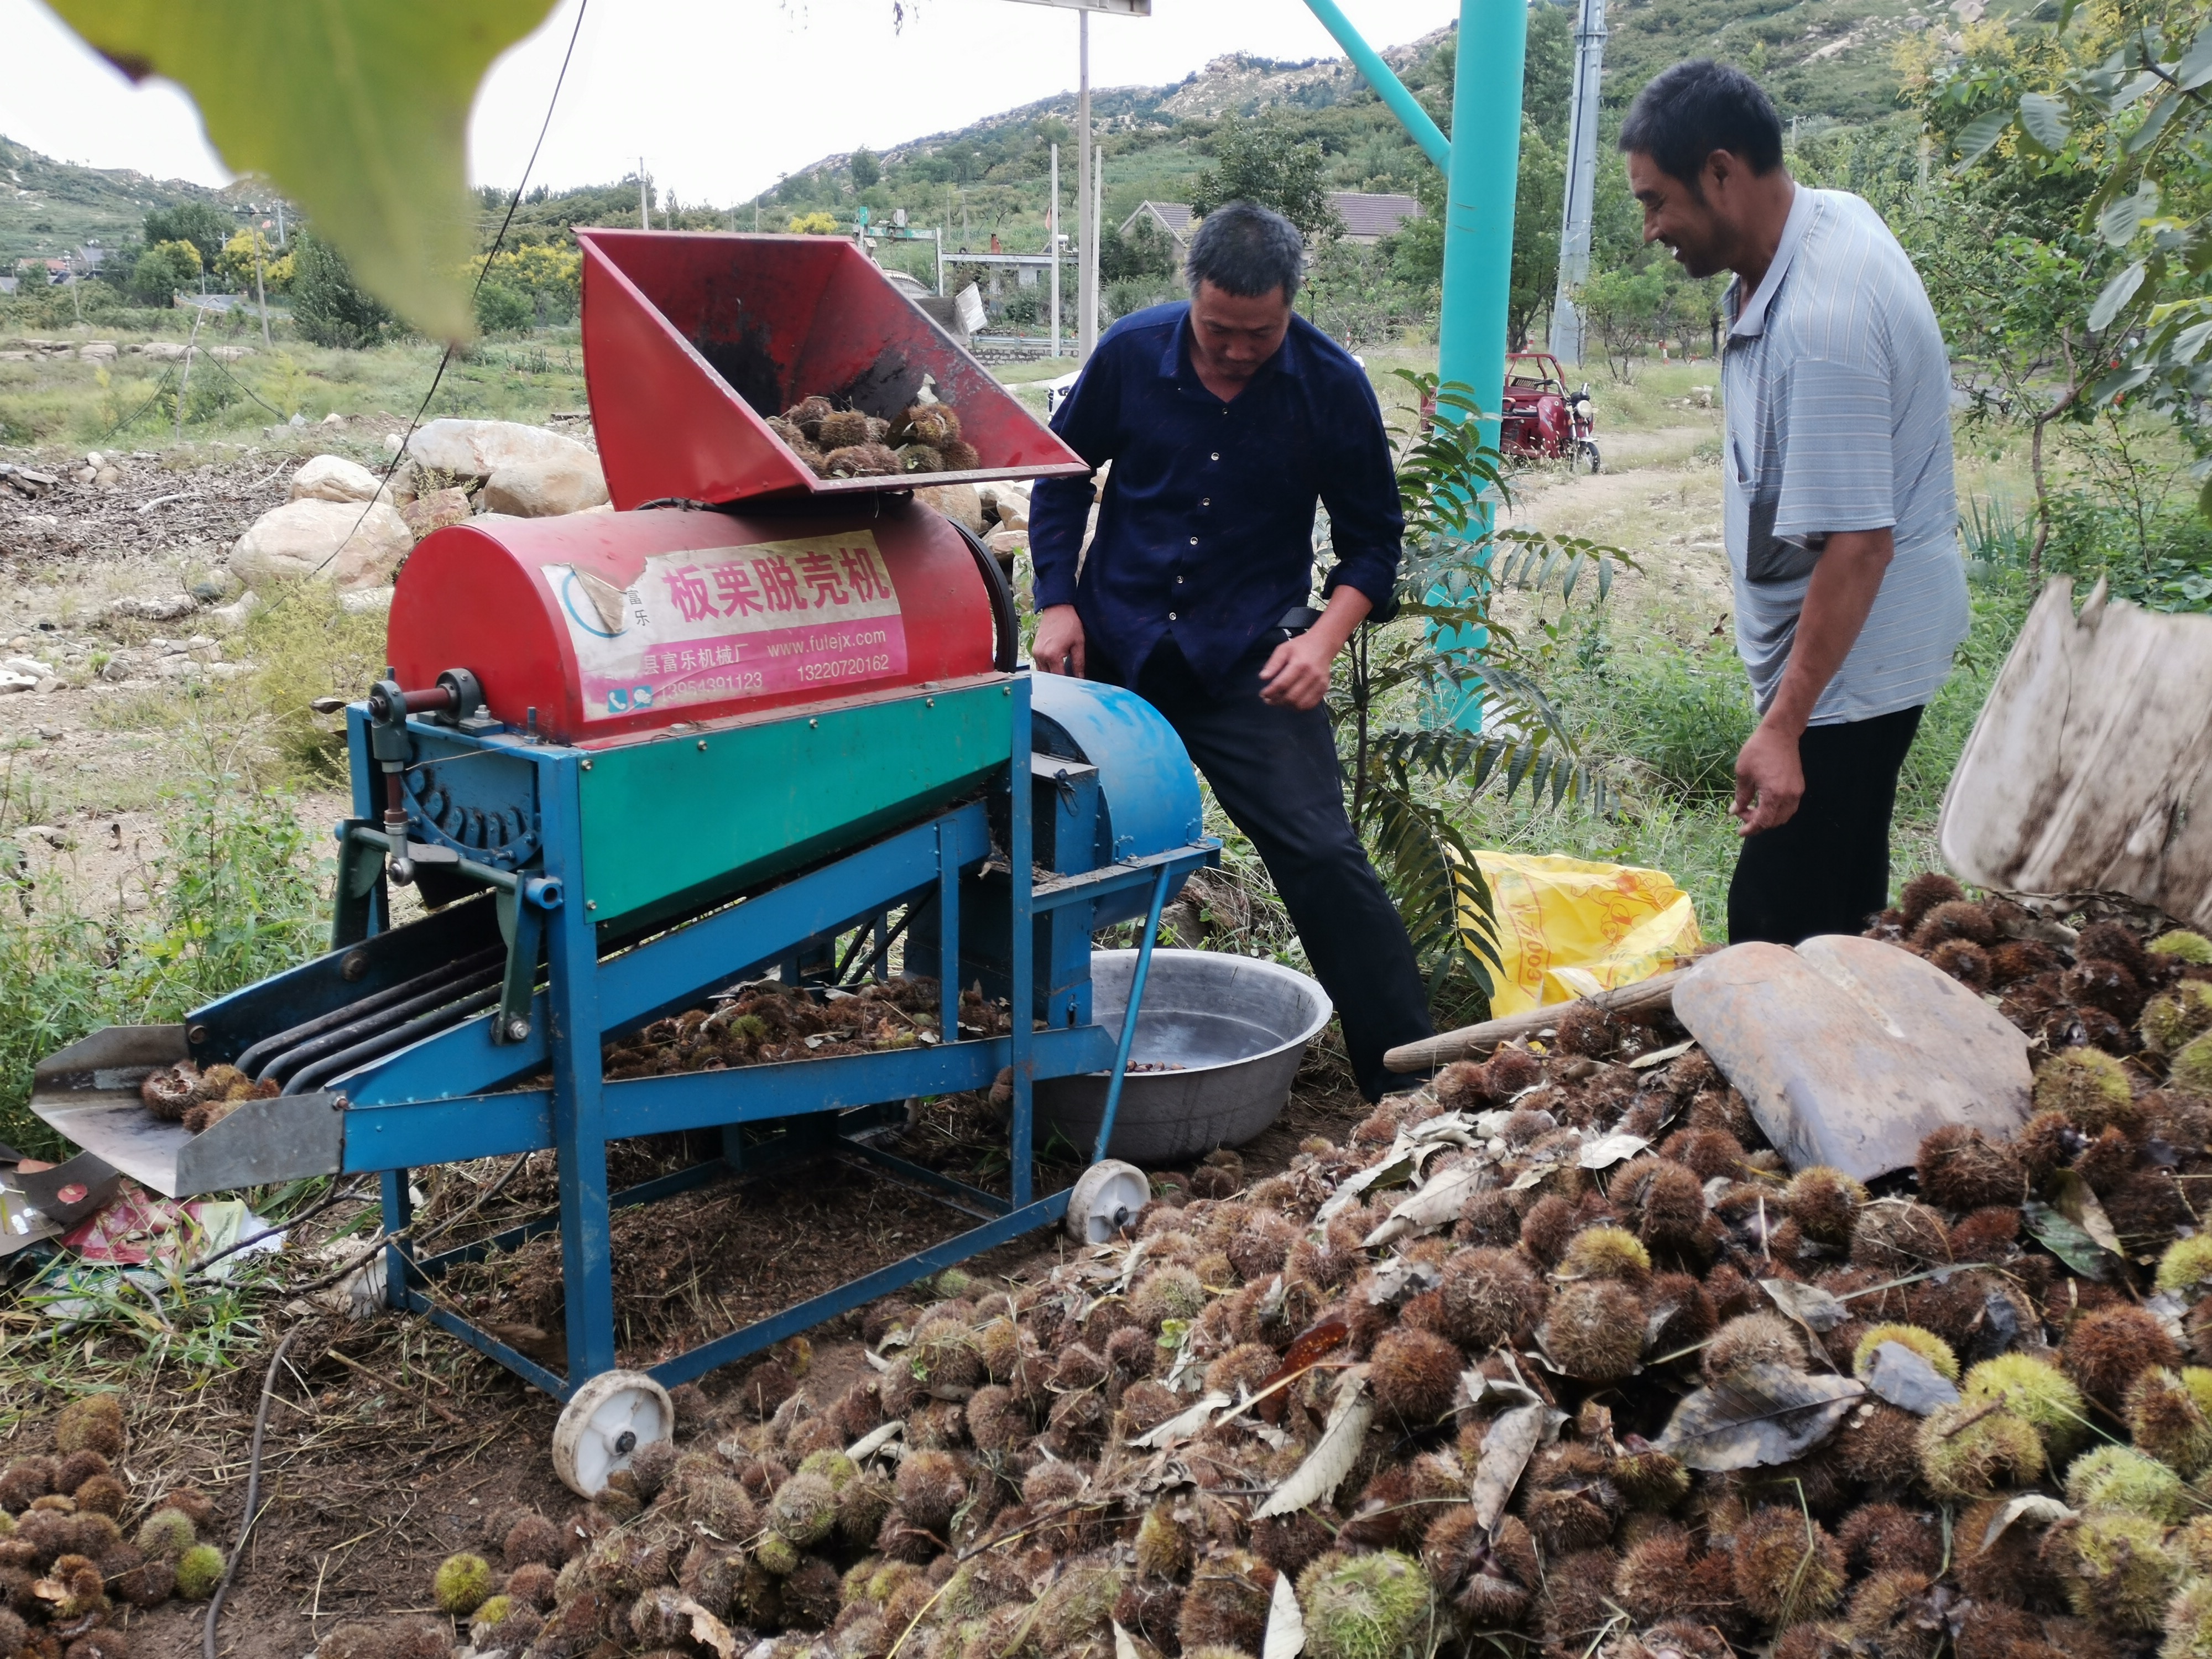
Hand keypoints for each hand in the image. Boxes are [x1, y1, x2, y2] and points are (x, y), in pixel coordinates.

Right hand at [1032, 605, 1084, 676]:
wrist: (1058, 609)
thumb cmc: (1069, 624)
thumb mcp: (1078, 644)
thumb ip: (1079, 663)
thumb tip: (1080, 677)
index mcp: (1052, 655)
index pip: (1059, 677)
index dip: (1067, 682)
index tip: (1074, 685)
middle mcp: (1041, 655)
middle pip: (1049, 677)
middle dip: (1059, 680)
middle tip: (1069, 681)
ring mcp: (1035, 652)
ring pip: (1043, 672)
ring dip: (1052, 674)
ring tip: (1063, 673)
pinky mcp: (1034, 649)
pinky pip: (1039, 664)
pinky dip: (1047, 667)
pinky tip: (1056, 666)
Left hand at [1258, 630, 1337, 709]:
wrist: (1324, 644)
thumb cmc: (1301, 646)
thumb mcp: (1283, 649)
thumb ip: (1273, 664)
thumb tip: (1263, 678)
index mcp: (1300, 664)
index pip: (1282, 684)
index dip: (1270, 692)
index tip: (1262, 694)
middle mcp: (1311, 676)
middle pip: (1291, 697)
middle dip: (1276, 701)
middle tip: (1268, 699)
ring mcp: (1320, 684)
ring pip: (1300, 704)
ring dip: (1286, 706)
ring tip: (1279, 701)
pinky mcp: (1324, 689)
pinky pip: (1310, 705)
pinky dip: (1298, 707)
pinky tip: (1291, 702)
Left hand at [1732, 719, 1804, 835]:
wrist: (1780, 733)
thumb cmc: (1758, 750)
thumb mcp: (1743, 773)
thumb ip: (1740, 796)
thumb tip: (1735, 812)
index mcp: (1773, 794)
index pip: (1763, 821)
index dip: (1750, 829)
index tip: (1739, 831)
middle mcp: (1789, 796)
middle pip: (1774, 822)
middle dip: (1757, 823)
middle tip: (1742, 813)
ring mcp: (1796, 792)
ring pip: (1783, 817)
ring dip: (1768, 818)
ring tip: (1752, 809)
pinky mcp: (1799, 787)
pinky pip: (1789, 808)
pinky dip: (1777, 811)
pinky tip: (1765, 803)